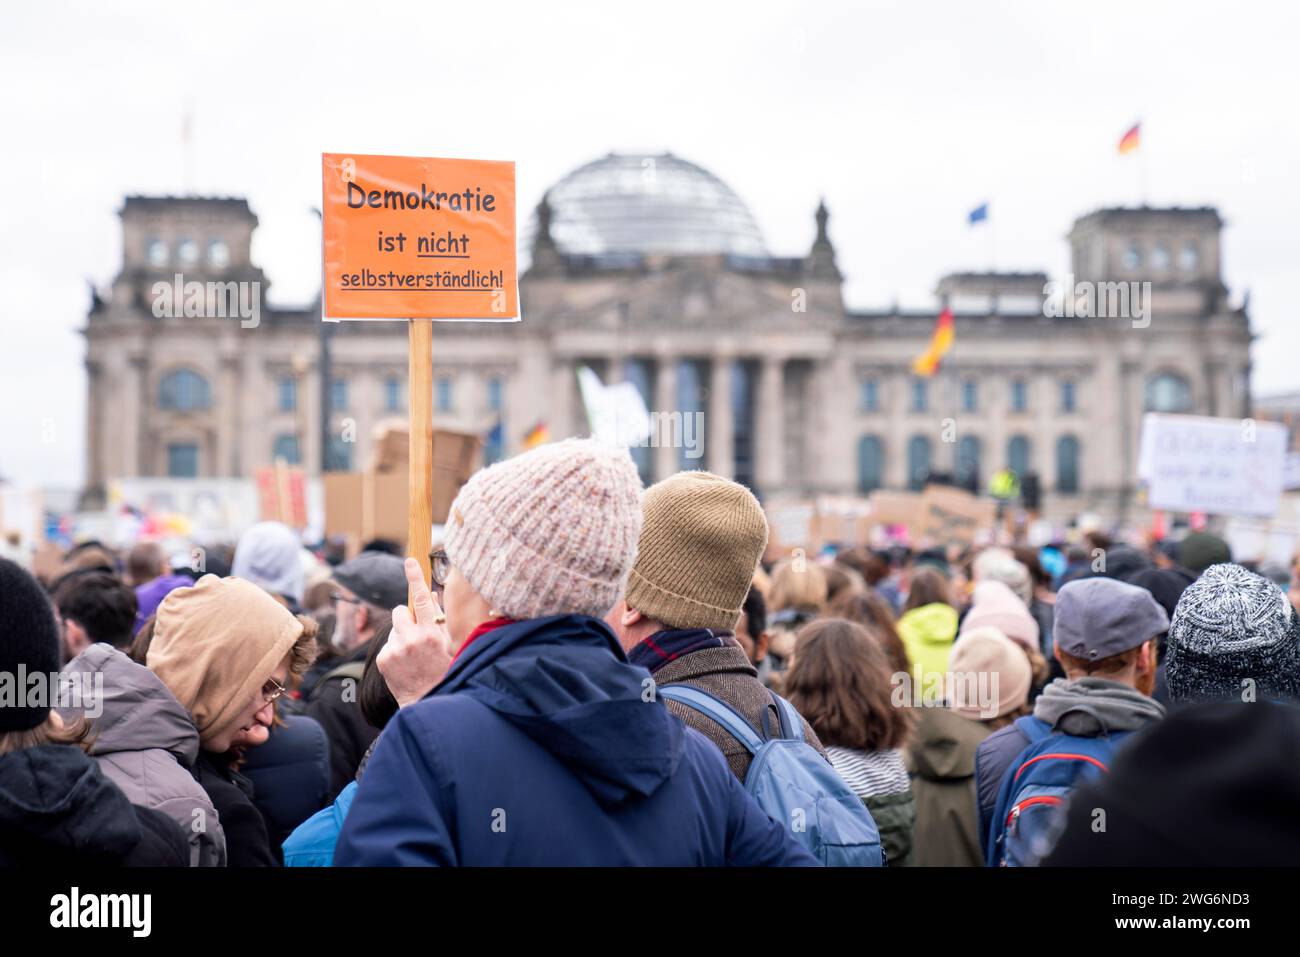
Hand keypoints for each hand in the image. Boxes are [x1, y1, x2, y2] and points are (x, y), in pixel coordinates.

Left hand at [378, 558, 453, 707]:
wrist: (428, 700)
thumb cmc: (444, 671)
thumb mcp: (449, 644)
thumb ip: (439, 619)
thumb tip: (431, 595)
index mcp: (431, 633)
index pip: (422, 599)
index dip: (415, 578)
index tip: (410, 561)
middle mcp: (412, 639)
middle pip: (400, 611)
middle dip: (406, 618)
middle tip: (416, 634)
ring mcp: (395, 650)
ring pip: (394, 628)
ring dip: (401, 635)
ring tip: (412, 654)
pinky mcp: (384, 659)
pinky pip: (387, 644)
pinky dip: (394, 650)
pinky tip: (404, 663)